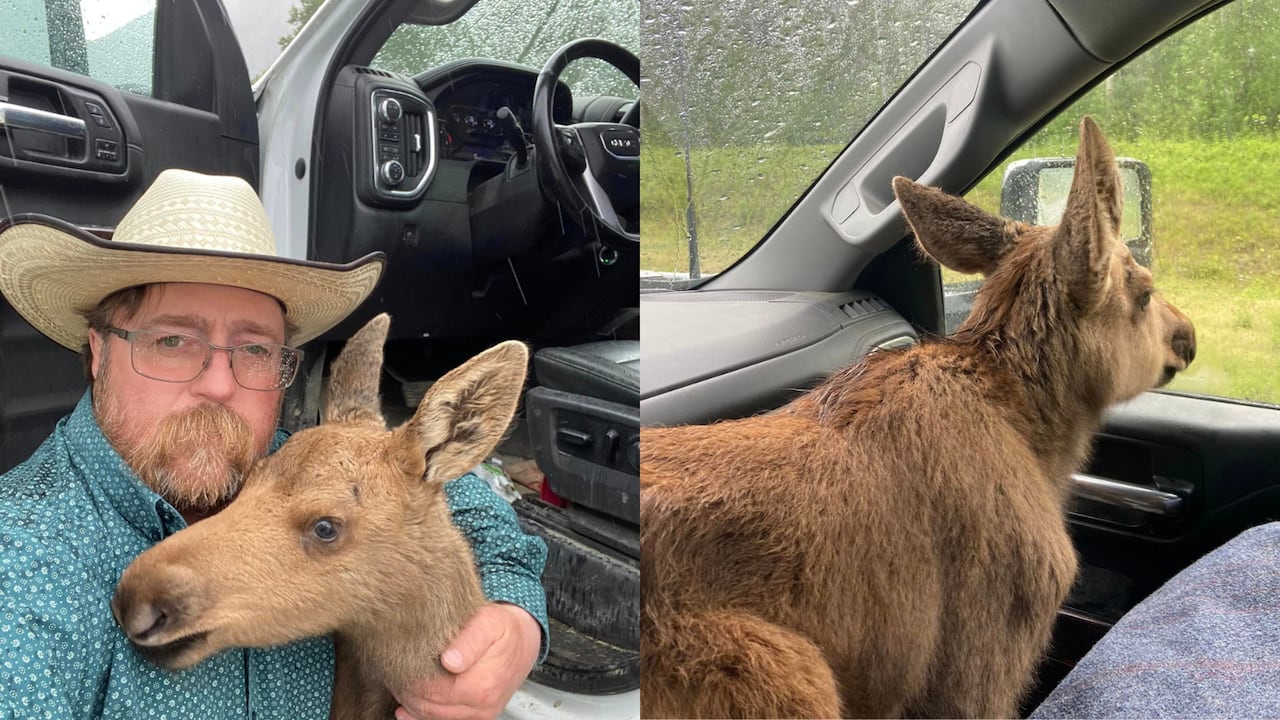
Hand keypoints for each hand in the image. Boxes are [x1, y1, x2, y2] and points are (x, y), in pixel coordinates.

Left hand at [394, 602, 542, 719]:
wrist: (524, 640)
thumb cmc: (504, 628)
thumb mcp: (489, 622)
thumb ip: (469, 641)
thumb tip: (449, 661)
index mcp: (483, 684)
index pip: (434, 692)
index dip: (412, 681)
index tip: (398, 666)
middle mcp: (483, 705)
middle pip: (431, 708)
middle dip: (409, 693)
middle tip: (393, 675)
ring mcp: (482, 713)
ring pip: (435, 718)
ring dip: (414, 705)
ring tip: (399, 687)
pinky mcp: (479, 716)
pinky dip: (425, 716)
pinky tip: (408, 708)